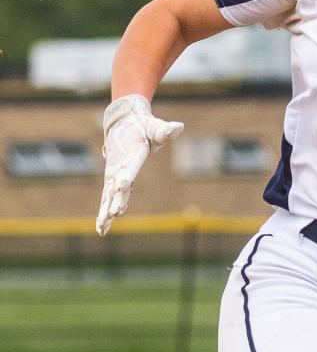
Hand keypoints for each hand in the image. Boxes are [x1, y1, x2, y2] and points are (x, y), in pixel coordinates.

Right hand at [96, 95, 183, 235]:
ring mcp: (113, 175)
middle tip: (113, 213)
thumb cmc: (143, 127)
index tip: (122, 184)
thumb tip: (179, 127)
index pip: (130, 166)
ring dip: (105, 212)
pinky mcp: (111, 181)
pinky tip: (102, 228)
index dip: (126, 175)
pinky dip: (104, 212)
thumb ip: (165, 131)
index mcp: (132, 154)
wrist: (122, 123)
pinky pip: (107, 198)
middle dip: (116, 200)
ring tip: (102, 228)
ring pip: (108, 196)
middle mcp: (119, 166)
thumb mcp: (155, 128)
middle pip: (117, 185)